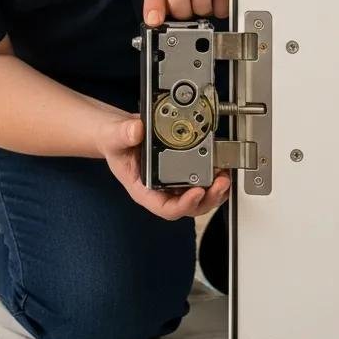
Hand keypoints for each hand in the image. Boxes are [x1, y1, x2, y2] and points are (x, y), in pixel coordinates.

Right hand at [95, 111, 231, 220]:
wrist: (119, 134)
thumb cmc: (115, 143)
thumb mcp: (114, 137)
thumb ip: (123, 134)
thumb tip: (136, 130)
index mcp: (143, 190)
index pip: (165, 208)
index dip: (183, 205)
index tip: (196, 192)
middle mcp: (160, 191)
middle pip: (189, 207)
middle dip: (208, 198)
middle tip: (220, 183)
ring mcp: (173, 184)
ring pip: (199, 198)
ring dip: (215, 191)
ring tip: (225, 177)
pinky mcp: (183, 173)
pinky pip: (202, 182)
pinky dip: (214, 178)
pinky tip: (221, 168)